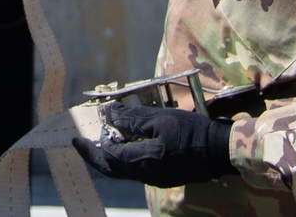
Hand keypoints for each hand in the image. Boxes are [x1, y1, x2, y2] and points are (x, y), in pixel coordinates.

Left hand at [72, 104, 231, 187]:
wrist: (218, 152)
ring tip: (100, 141)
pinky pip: (136, 170)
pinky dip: (124, 159)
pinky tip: (124, 145)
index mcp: (142, 161)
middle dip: (94, 157)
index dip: (92, 146)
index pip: (108, 156)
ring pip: (123, 172)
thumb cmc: (190, 132)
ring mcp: (155, 179)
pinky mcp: (163, 177)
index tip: (76, 137)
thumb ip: (132, 119)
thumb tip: (109, 116)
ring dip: (109, 158)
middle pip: (112, 170)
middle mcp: (145, 175)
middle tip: (80, 145)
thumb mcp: (160, 119)